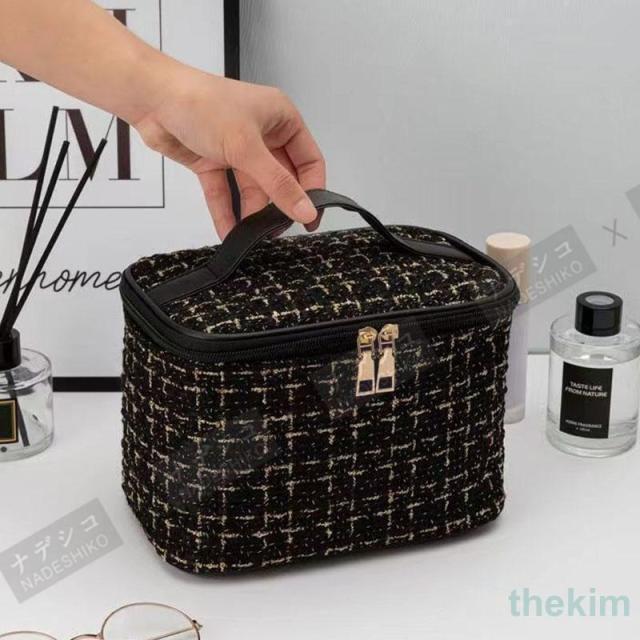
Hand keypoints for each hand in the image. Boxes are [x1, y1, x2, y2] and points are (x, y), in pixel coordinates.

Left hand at [134, 67, 325, 237]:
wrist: (151, 98)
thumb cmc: (200, 103)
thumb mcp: (247, 147)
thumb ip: (278, 184)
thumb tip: (304, 210)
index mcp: (281, 119)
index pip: (309, 161)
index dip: (312, 190)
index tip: (310, 219)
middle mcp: (263, 133)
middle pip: (281, 179)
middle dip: (279, 205)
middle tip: (280, 230)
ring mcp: (237, 149)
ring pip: (253, 189)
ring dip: (252, 213)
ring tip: (253, 237)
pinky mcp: (214, 161)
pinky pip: (226, 192)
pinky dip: (226, 212)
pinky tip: (229, 232)